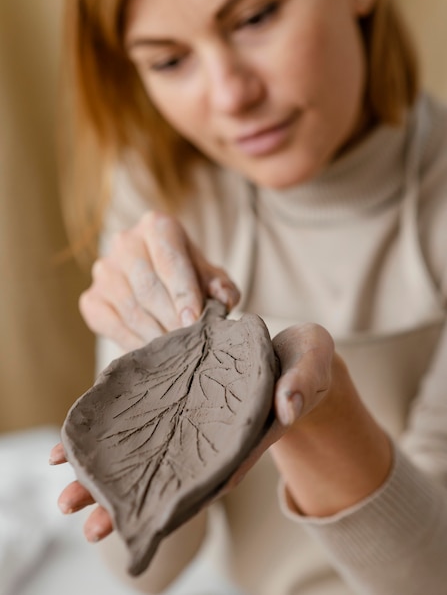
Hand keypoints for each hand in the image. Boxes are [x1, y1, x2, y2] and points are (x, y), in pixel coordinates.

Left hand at [50, 323, 335, 541]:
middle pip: (167, 473)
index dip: (176, 503)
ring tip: (65, 487)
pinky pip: (143, 410)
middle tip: (86, 523)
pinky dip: (113, 426)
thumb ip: (301, 386)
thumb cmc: (305, 364)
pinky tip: (78, 439)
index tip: (140, 525)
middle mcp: (213, 435)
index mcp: (245, 437)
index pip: (210, 477)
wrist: (290, 350)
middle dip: (129, 497)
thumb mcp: (311, 368)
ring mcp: (194, 416)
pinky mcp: (181, 391)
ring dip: (109, 466)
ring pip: (147, 447)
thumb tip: (287, 407)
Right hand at [80, 211, 239, 350]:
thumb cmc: (190, 277)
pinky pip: (112, 325)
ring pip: (130, 309)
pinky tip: (152, 352)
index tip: (194, 320)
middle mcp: (125, 242)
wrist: (159, 280)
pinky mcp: (91, 298)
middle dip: (171, 319)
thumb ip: (222, 287)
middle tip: (189, 342)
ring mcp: (104, 270)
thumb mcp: (211, 277)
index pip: (169, 261)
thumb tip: (223, 300)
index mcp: (157, 226)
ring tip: (176, 350)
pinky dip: (134, 343)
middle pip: (148, 287)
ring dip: (155, 334)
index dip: (183, 293)